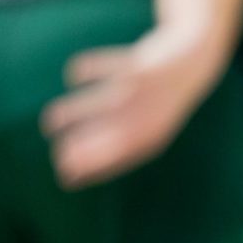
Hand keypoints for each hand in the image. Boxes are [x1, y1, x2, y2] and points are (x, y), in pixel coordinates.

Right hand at [41, 24, 225, 189]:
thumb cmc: (156, 107)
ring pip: (88, 106)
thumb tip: (72, 178)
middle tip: (55, 147)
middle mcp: (145, 119)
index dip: (83, 169)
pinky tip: (76, 79)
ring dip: (63, 116)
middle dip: (69, 148)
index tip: (63, 173)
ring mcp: (138, 92)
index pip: (108, 162)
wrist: (191, 65)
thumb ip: (113, 156)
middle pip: (98, 139)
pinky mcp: (132, 65)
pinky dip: (76, 73)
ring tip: (52, 121)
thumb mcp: (145, 135)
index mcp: (149, 140)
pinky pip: (88, 69)